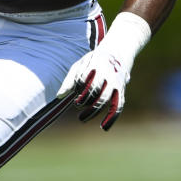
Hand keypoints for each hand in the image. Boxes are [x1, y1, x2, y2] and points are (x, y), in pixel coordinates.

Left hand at [55, 12, 150, 130]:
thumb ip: (70, 80)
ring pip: (106, 99)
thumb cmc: (93, 61)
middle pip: (95, 90)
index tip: (74, 93)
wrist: (118, 53)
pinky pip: (119, 106)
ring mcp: (116, 82)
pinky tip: (104, 127)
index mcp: (96, 64)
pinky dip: (112, 118)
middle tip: (76, 105)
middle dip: (84, 100)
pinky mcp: (121, 91)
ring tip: (81, 119)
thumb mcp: (80, 65)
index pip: (84, 78)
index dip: (78, 88)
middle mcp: (107, 73)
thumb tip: (58, 96)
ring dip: (93, 111)